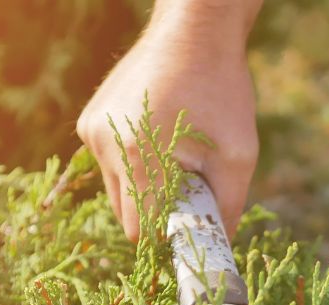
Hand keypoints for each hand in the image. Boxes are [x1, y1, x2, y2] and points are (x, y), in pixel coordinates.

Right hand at [76, 3, 260, 240]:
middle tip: (188, 189)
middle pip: (126, 215)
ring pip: (116, 191)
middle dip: (157, 213)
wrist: (194, 31)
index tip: (188, 227)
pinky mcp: (90, 121)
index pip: (140, 229)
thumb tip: (219, 249)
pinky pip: (110, 164)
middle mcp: (105, 144)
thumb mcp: (238, 155)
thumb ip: (229, 209)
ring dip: (144, 189)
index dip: (166, 236)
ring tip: (175, 158)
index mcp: (138, 156)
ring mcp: (93, 131)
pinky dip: (133, 165)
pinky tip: (157, 138)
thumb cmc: (221, 90)